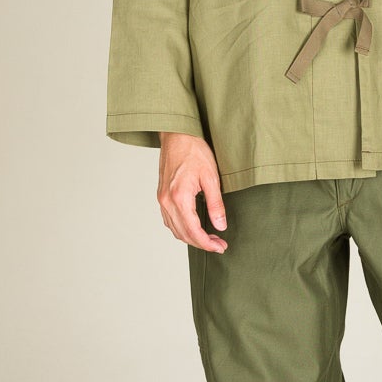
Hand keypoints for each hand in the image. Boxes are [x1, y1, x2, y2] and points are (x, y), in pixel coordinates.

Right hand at [157, 132, 227, 251]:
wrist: (177, 134)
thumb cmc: (194, 151)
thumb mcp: (211, 177)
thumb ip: (215, 204)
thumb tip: (220, 226)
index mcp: (179, 197)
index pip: (193, 230)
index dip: (207, 243)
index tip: (220, 247)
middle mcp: (167, 201)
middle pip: (182, 234)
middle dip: (201, 243)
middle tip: (219, 245)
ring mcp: (162, 199)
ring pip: (174, 229)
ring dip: (191, 237)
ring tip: (210, 238)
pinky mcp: (161, 195)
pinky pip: (169, 220)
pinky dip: (181, 228)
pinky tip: (194, 227)